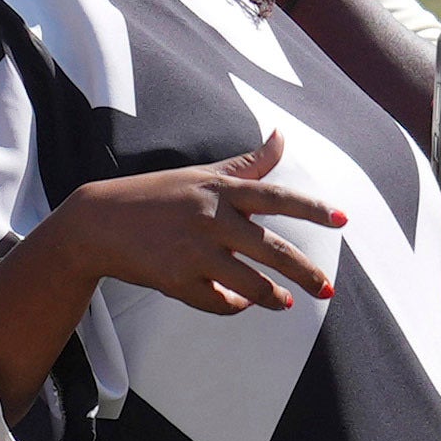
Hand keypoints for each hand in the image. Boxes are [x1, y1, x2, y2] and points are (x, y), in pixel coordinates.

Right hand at [56, 155, 347, 318]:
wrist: (98, 222)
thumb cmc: (156, 195)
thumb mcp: (201, 174)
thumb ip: (247, 163)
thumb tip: (282, 135)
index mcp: (220, 190)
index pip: (277, 197)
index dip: (312, 209)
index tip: (342, 221)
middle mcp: (211, 218)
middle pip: (272, 249)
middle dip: (304, 272)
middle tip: (326, 290)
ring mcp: (194, 251)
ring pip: (249, 283)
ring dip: (272, 296)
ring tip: (285, 302)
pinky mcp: (176, 280)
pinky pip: (217, 301)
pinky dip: (231, 305)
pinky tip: (237, 303)